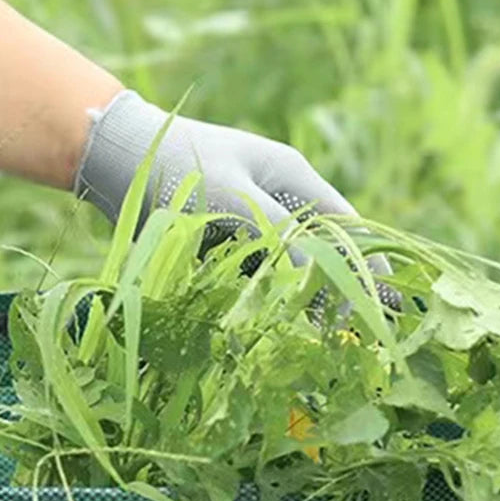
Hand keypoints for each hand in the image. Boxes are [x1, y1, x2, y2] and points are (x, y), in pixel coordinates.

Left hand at [74, 91, 398, 307]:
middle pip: (319, 251)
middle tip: (350, 333)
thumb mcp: (234, 199)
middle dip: (335, 290)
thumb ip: (279, 234)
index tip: (383, 300)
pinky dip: (261, 301)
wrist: (117, 159)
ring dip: (297, 302)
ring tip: (316, 341)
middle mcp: (275, 200)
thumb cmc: (179, 167)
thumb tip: (319, 275)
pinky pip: (251, 277)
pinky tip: (269, 328)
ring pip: (286, 269)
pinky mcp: (220, 245)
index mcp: (290, 177)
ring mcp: (248, 223)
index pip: (345, 224)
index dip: (367, 262)